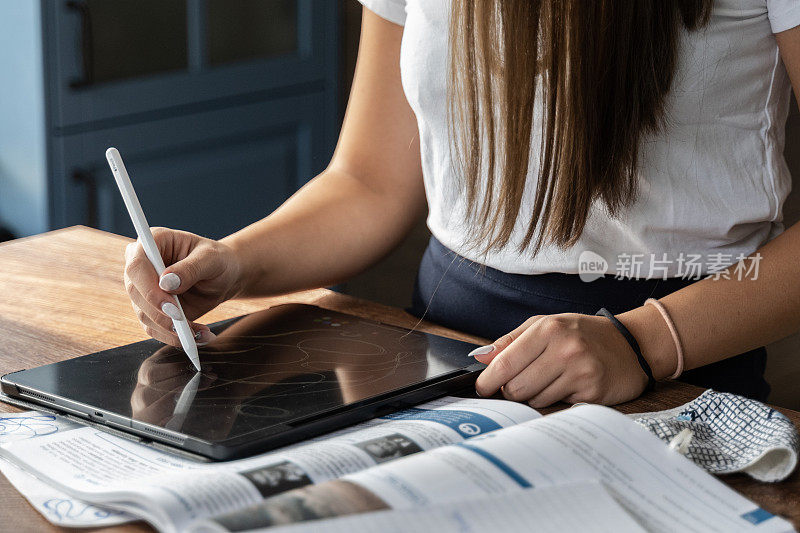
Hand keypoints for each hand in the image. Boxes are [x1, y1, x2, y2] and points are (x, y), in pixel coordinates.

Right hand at [124, 227, 242, 345]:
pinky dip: (174, 337)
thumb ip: (191, 268)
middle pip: (135, 292)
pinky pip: (154, 328)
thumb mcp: (212, 259)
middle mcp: (142, 265)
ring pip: (143, 314)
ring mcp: (144, 288)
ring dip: (170, 329)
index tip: (171, 306)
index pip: (136, 265)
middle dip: (160, 313)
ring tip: (198, 333)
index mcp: (154, 242)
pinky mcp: (151, 308)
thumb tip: (166, 283)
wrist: (223, 277)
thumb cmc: (217, 260)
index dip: (149, 288)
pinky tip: (198, 336)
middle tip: (185, 325)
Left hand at [472, 314, 648, 407]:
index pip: (505, 362)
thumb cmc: (583, 334)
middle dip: (511, 390)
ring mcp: (581, 372)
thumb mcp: (546, 325)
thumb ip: (511, 341)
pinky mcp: (593, 393)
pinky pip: (557, 408)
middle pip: (515, 387)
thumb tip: (480, 358)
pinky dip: (556, 401)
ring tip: (550, 380)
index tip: (481, 388)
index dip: (488, 380)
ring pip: (534, 400)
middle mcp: (565, 349)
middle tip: (520, 383)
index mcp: (548, 329)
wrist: (633, 345)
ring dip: (534, 396)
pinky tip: (568, 387)